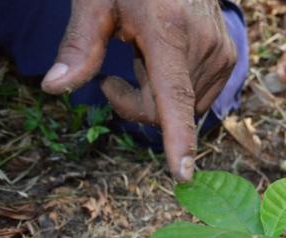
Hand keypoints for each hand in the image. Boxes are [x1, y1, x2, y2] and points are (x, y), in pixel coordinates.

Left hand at [40, 0, 237, 180]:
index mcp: (168, 29)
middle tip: (112, 80)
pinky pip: (198, 99)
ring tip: (146, 58)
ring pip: (184, 109)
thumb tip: (55, 88)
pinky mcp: (229, 59)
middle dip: (137, 104)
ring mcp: (221, 54)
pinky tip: (167, 59)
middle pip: (167, 109)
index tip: (183, 173)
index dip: (178, 137)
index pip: (174, 95)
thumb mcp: (97, 1)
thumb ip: (79, 46)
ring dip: (159, 97)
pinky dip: (177, 90)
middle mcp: (203, 45)